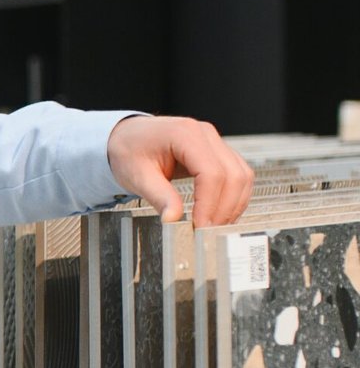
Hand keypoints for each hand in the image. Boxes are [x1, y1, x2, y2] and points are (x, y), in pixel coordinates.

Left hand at [106, 116, 254, 227]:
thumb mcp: (137, 175)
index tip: (200, 226)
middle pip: (233, 175)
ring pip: (241, 175)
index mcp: (184, 134)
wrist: (127, 136)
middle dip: (224, 208)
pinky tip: (218, 214)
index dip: (209, 204)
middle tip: (207, 232)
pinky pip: (237, 175)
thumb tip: (173, 219)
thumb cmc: (129, 149)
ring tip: (213, 226)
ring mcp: (214, 142)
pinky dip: (233, 197)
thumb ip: (159, 197)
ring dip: (233, 205)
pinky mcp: (217, 152)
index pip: (211, 173)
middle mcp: (205, 134)